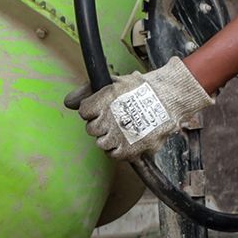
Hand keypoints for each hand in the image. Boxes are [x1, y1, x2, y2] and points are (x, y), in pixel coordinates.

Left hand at [64, 59, 212, 159]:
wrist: (170, 98)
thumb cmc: (142, 89)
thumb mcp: (114, 83)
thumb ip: (87, 92)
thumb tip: (67, 103)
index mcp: (104, 99)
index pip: (84, 111)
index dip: (92, 110)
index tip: (102, 109)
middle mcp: (110, 118)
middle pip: (91, 129)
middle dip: (101, 124)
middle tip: (114, 119)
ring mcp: (120, 135)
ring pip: (101, 143)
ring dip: (109, 138)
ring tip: (121, 130)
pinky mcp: (131, 149)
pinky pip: (114, 155)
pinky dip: (118, 149)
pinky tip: (125, 140)